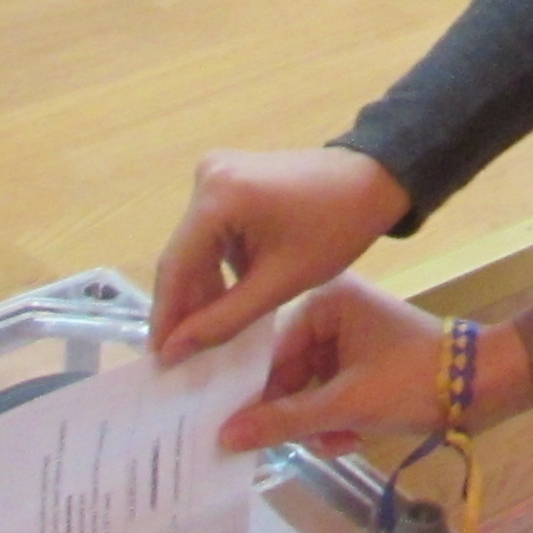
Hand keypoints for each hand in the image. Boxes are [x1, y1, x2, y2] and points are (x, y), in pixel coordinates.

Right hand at [151, 146, 410, 358]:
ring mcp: (215, 173)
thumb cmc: (336, 230)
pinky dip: (218, 267)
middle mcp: (207, 177)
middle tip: (179, 355)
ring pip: (196, 248)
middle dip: (185, 306)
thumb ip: (224, 318)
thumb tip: (175, 349)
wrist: (373, 180)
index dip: (167, 316)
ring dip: (203, 289)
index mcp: (218, 196)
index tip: (160, 358)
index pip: (177, 265)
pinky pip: (212, 233)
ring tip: (202, 336)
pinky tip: (225, 301)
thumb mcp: (281, 282)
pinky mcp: (226, 179)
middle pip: (183, 255)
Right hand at [219, 278, 532, 453]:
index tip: (232, 430)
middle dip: (296, 414)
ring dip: (319, 422)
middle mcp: (335, 311)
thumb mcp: (347, 404)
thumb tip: (226, 436)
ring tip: (335, 441)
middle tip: (290, 447)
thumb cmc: (416, 382)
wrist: (486, 386)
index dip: (256, 394)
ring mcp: (352, 337)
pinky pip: (333, 392)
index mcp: (327, 301)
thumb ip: (286, 420)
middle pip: (290, 372)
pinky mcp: (367, 361)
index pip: (271, 351)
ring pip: (311, 389)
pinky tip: (350, 439)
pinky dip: (339, 418)